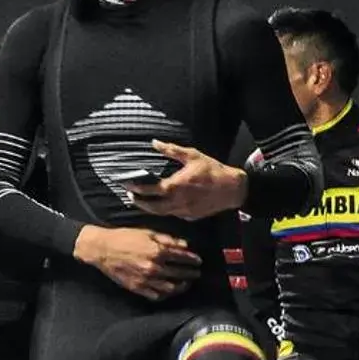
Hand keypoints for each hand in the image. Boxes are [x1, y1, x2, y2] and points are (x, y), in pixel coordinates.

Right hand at [74, 225, 200, 299]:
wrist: (102, 249)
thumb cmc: (124, 238)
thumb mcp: (147, 233)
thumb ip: (167, 239)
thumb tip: (184, 244)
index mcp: (157, 251)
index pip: (182, 257)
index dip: (192, 259)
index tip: (198, 261)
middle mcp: (154, 267)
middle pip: (179, 273)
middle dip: (190, 274)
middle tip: (196, 273)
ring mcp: (146, 280)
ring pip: (170, 288)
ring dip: (181, 286)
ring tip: (186, 284)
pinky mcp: (137, 288)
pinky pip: (156, 295)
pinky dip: (165, 295)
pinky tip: (169, 291)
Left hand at [127, 142, 248, 219]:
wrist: (232, 189)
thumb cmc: (212, 170)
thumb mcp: (192, 155)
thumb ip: (171, 150)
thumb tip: (154, 142)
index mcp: (175, 186)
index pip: (149, 189)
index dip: (136, 188)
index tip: (126, 185)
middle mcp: (177, 201)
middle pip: (151, 207)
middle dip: (139, 202)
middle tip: (130, 196)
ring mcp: (183, 211)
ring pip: (162, 213)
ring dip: (150, 208)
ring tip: (142, 202)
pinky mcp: (190, 216)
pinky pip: (174, 214)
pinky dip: (165, 210)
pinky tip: (162, 204)